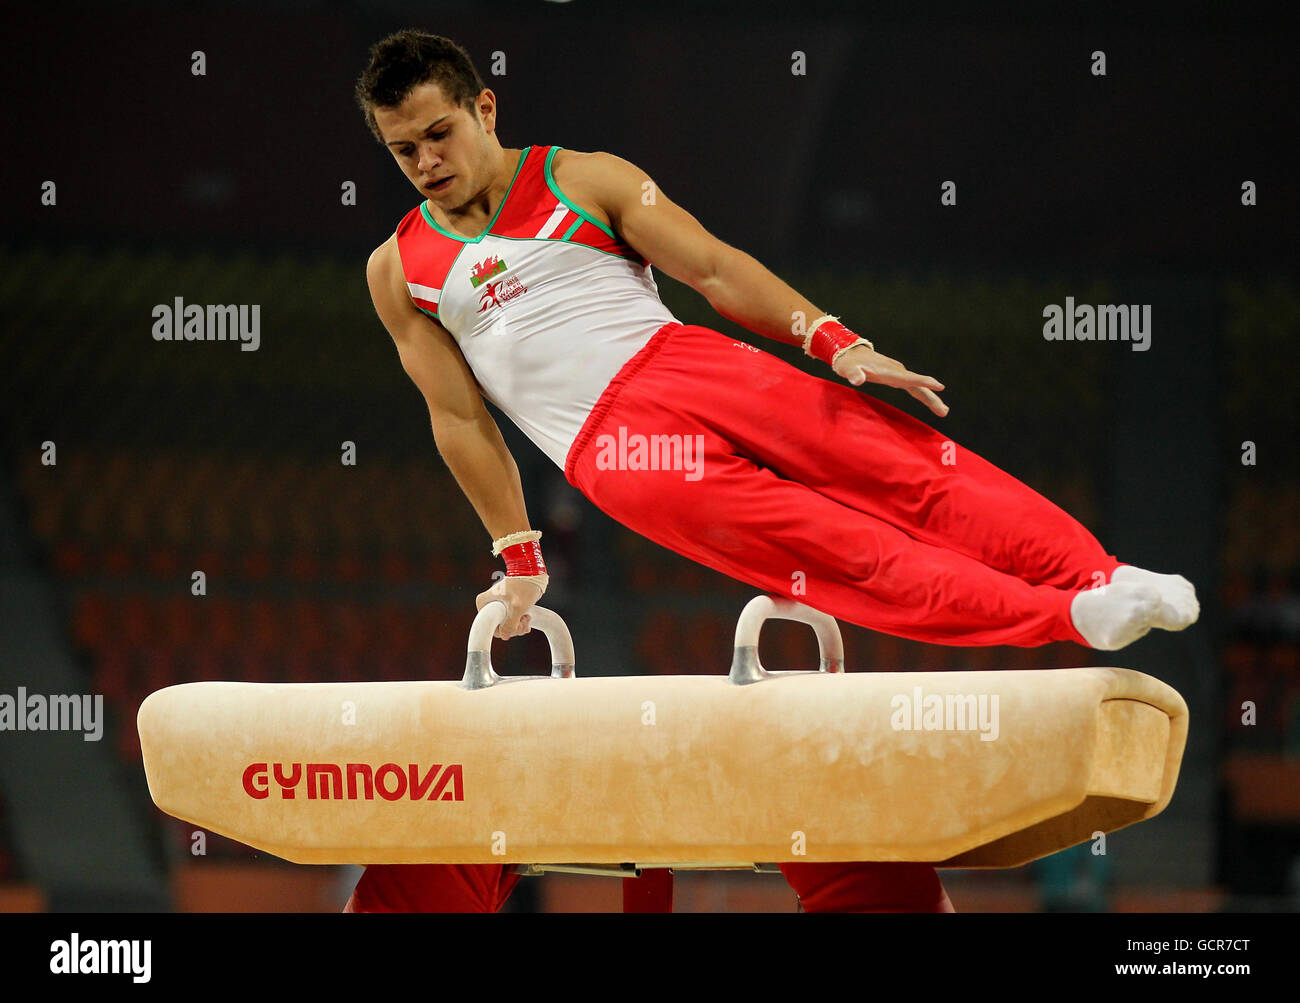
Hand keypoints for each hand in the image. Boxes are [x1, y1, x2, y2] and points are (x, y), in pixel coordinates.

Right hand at [475, 575, 544, 638]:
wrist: (532, 571)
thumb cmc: (523, 586)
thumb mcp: (517, 607)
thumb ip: (510, 625)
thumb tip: (505, 636)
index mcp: (483, 603)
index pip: (489, 626)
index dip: (503, 630)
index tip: (515, 625)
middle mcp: (488, 605)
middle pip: (498, 626)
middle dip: (513, 628)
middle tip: (524, 621)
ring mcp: (498, 606)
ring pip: (506, 624)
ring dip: (518, 626)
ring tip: (527, 618)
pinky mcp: (507, 606)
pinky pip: (511, 619)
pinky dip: (519, 622)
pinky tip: (527, 618)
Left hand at [832, 344, 947, 416]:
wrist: (849, 352)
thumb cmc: (848, 362)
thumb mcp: (848, 369)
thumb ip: (854, 374)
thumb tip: (857, 380)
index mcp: (889, 372)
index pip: (909, 378)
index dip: (924, 382)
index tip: (940, 386)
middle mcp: (897, 371)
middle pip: (919, 386)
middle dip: (932, 398)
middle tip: (944, 412)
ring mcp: (898, 373)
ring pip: (918, 387)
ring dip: (931, 398)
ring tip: (943, 411)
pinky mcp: (895, 376)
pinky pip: (913, 386)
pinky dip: (922, 394)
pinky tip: (929, 401)